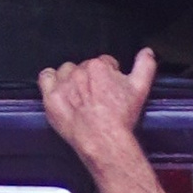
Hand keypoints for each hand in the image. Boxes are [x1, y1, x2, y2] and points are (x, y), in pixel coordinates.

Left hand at [38, 46, 157, 168]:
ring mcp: (63, 85)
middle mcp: (78, 72)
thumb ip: (145, 66)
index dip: (109, 74)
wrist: (103, 139)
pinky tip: (58, 89)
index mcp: (99, 66)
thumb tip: (147, 52)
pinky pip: (45, 78)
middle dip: (90, 78)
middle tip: (96, 95)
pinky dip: (50, 81)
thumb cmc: (120, 117)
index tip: (109, 87)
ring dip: (70, 78)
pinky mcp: (51, 98)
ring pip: (64, 71)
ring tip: (78, 94)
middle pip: (83, 67)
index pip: (104, 62)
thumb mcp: (140, 89)